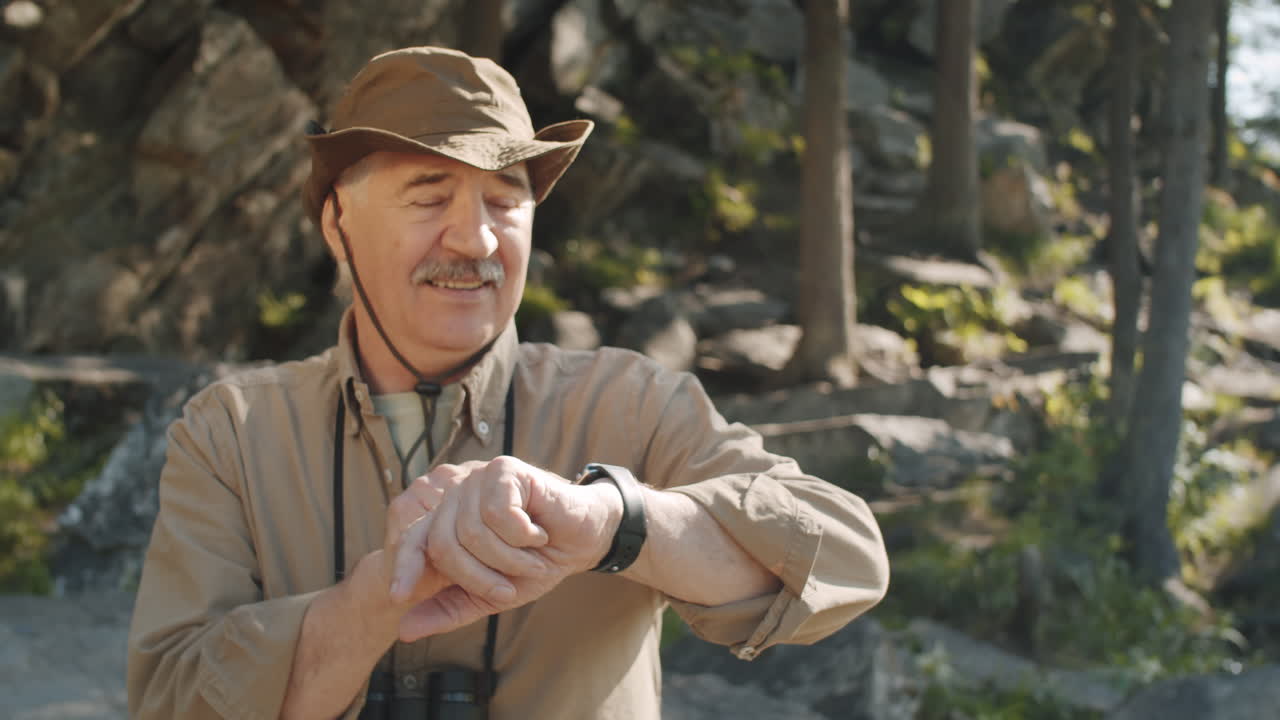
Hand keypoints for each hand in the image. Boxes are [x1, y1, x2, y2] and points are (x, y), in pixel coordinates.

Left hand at [388, 457, 621, 640]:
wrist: (584, 541)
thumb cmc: (537, 561)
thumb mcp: (491, 595)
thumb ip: (449, 608)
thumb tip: (403, 630)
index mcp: (448, 520)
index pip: (414, 540)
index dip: (404, 567)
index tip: (398, 597)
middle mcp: (457, 495)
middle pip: (445, 543)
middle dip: (480, 577)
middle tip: (509, 589)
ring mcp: (479, 479)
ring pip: (473, 531)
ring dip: (509, 558)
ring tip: (531, 556)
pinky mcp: (504, 469)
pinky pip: (499, 513)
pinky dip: (523, 534)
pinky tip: (538, 530)